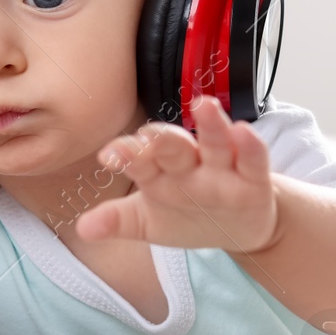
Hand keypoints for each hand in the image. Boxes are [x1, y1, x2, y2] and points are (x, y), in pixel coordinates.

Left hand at [77, 94, 279, 252]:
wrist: (238, 229)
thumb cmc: (188, 216)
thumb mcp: (148, 222)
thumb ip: (117, 221)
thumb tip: (81, 228)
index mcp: (159, 173)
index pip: (140, 160)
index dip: (126, 155)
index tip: (109, 156)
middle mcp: (189, 164)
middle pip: (174, 147)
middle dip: (163, 140)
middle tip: (150, 135)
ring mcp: (222, 169)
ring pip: (214, 143)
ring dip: (210, 125)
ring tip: (204, 106)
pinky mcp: (254, 179)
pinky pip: (253, 160)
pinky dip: (250, 147)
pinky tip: (244, 132)